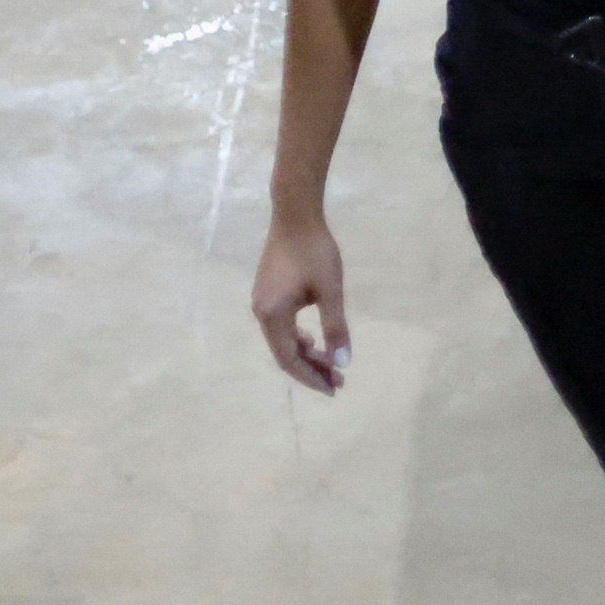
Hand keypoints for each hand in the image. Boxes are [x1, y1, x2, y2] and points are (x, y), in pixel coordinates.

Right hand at [253, 211, 352, 392]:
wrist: (296, 214)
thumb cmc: (315, 251)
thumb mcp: (330, 291)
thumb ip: (335, 328)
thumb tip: (343, 363)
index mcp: (272, 315)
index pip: (289, 359)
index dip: (311, 377)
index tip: (333, 389)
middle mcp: (261, 312)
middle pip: (284, 353)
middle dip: (311, 369)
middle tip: (338, 381)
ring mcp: (262, 302)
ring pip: (283, 339)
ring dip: (306, 353)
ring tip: (331, 364)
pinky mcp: (268, 292)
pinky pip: (281, 326)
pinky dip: (298, 338)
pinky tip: (314, 341)